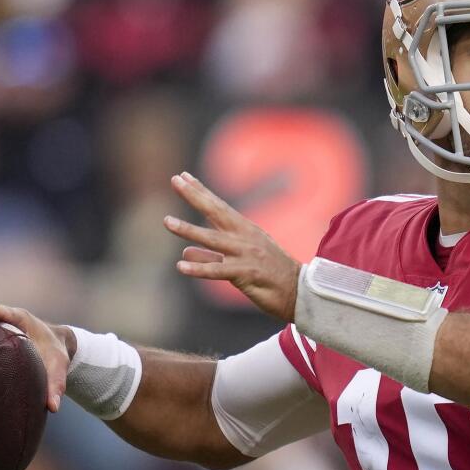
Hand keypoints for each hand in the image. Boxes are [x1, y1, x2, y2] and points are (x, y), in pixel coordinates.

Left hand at [164, 172, 301, 321]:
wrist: (302, 293)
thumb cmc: (273, 277)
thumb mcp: (240, 262)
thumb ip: (210, 257)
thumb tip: (184, 252)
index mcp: (246, 231)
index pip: (219, 207)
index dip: (201, 191)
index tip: (183, 176)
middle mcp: (245, 238)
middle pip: (216, 213)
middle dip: (194, 196)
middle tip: (175, 180)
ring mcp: (247, 255)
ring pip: (213, 240)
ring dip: (189, 230)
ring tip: (167, 222)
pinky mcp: (248, 274)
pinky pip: (219, 271)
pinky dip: (200, 269)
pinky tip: (181, 267)